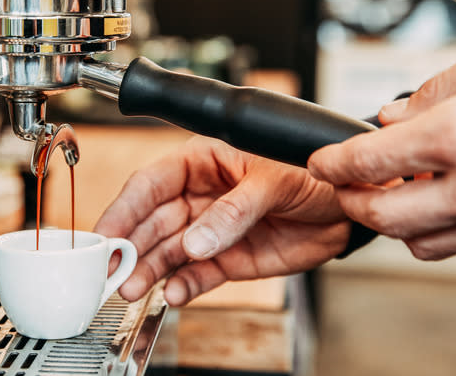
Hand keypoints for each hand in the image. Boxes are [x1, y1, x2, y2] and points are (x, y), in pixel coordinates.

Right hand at [95, 136, 348, 305]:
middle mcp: (199, 195)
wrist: (350, 205)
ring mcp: (211, 229)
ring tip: (132, 289)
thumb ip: (235, 210)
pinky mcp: (228, 259)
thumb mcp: (275, 180)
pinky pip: (198, 275)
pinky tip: (172, 294)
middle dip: (130, 247)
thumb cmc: (312, 171)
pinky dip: (184, 286)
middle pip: (152, 222)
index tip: (105, 234)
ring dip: (149, 271)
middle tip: (111, 271)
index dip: (125, 209)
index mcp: (202, 161)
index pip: (151, 183)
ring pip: (169, 252)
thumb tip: (197, 242)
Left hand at [308, 30, 455, 260]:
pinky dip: (435, 227)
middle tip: (342, 183)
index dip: (332, 163)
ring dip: (393, 220)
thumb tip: (390, 116)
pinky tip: (437, 196)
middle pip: (384, 218)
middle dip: (352, 201)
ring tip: (390, 189)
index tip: (321, 160)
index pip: (368, 163)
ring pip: (419, 242)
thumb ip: (435, 92)